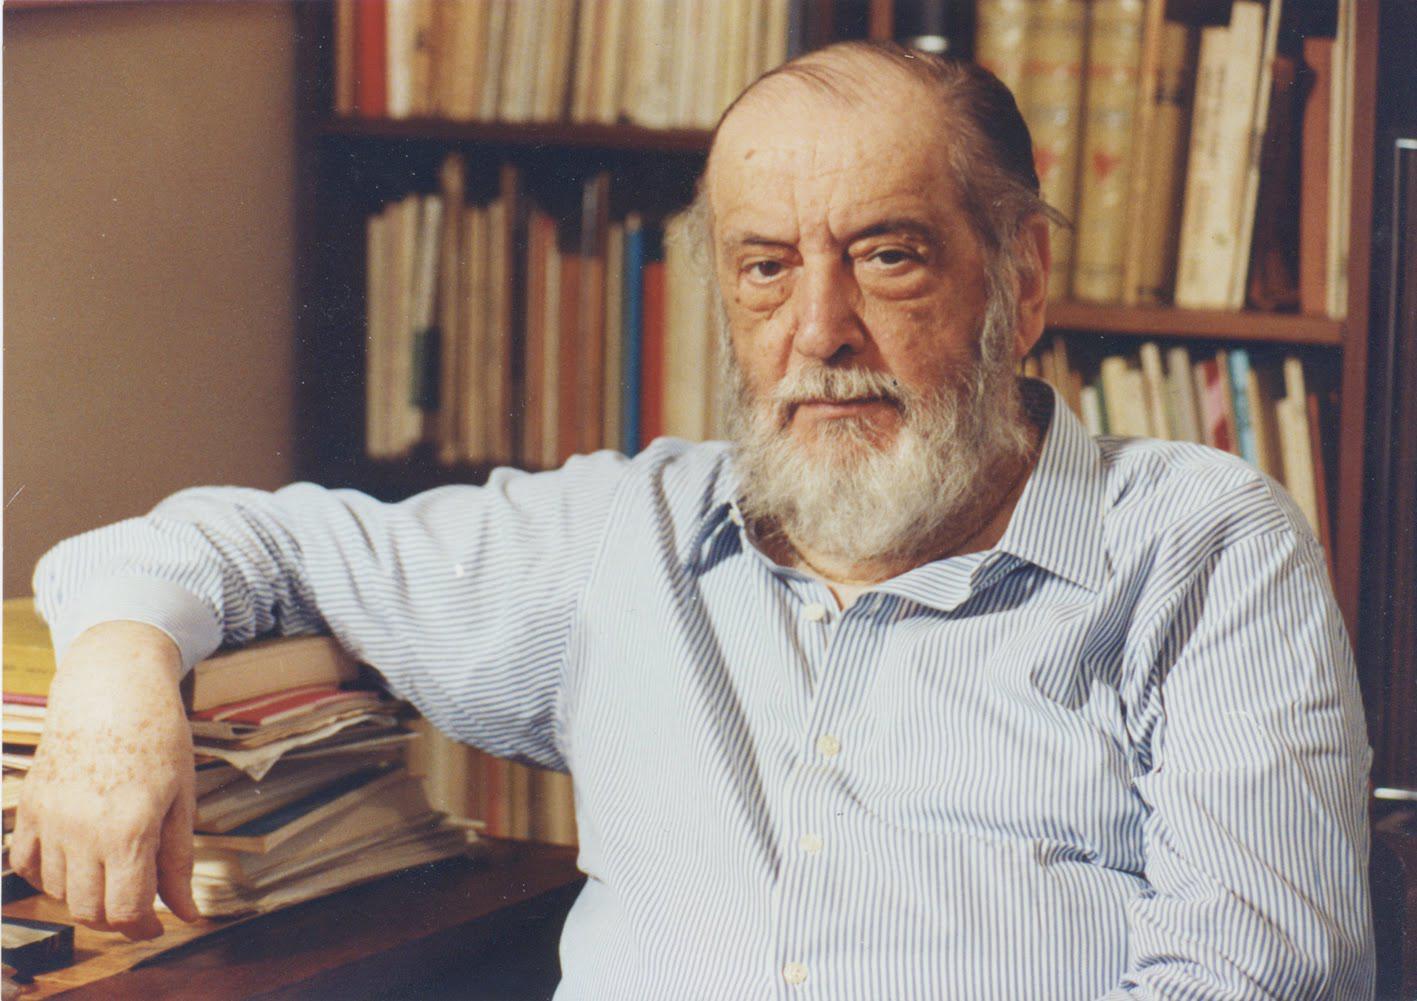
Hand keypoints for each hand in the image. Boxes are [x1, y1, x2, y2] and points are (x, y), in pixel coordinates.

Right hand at [9, 620, 200, 938]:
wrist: (111, 689)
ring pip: (59, 892)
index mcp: (129, 829)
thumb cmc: (159, 738)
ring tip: (114, 870)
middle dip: (116, 916)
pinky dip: (48, 875)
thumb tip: (187, 913)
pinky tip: (76, 859)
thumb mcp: (183, 797)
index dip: (143, 927)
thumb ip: (179, 860)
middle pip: (89, 910)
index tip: (156, 924)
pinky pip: (26, 864)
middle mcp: (82, 831)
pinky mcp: (29, 808)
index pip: (125, 910)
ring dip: (86, 895)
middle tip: (138, 902)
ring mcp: (49, 820)